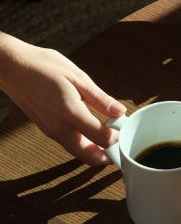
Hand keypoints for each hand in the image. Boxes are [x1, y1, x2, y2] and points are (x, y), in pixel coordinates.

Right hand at [0, 36, 125, 165]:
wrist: (12, 66)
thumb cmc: (44, 66)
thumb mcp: (78, 77)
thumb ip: (100, 98)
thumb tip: (120, 112)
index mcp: (71, 113)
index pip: (102, 137)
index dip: (118, 137)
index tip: (126, 130)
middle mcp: (59, 127)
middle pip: (88, 155)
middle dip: (107, 157)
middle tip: (121, 151)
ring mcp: (50, 130)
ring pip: (77, 152)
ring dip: (94, 153)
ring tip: (110, 144)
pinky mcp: (46, 128)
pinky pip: (67, 143)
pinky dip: (82, 145)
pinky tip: (91, 135)